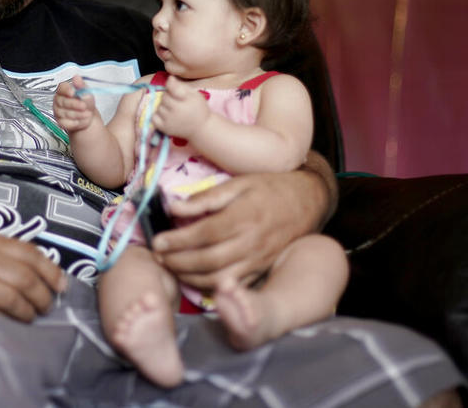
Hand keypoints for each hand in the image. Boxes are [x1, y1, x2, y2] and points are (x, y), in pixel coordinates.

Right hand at [0, 228, 66, 322]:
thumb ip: (3, 251)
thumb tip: (43, 269)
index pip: (28, 252)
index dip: (51, 271)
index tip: (61, 285)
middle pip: (23, 277)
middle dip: (42, 295)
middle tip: (47, 306)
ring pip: (10, 297)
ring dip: (27, 312)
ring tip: (31, 317)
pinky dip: (5, 321)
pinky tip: (10, 324)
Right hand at [53, 75, 97, 132]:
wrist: (88, 115)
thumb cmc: (85, 102)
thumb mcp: (87, 92)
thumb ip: (81, 85)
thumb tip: (76, 77)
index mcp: (64, 90)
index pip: (61, 88)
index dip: (66, 90)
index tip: (73, 92)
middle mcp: (58, 100)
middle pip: (63, 101)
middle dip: (75, 104)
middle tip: (84, 106)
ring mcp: (58, 111)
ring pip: (66, 113)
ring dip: (79, 114)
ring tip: (87, 114)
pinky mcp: (60, 122)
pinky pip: (66, 123)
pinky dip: (76, 122)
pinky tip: (82, 120)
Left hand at [150, 169, 329, 290]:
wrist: (310, 201)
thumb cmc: (272, 187)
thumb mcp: (240, 182)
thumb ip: (207, 197)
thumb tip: (174, 207)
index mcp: (245, 216)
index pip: (204, 234)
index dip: (177, 240)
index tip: (157, 241)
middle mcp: (251, 242)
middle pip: (208, 260)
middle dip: (177, 261)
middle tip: (157, 256)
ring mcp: (258, 259)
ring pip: (218, 278)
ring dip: (189, 276)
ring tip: (170, 267)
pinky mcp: (261, 270)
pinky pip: (232, 284)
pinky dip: (208, 285)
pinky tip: (192, 277)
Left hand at [152, 75, 208, 139]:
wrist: (201, 128)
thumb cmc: (199, 109)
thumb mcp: (195, 94)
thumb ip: (181, 86)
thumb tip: (170, 78)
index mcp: (185, 100)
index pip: (170, 87)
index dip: (171, 85)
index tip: (174, 87)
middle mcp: (176, 111)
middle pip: (164, 97)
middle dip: (168, 96)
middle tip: (177, 101)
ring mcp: (169, 120)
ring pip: (159, 107)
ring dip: (164, 106)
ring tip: (173, 109)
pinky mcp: (165, 128)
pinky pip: (154, 117)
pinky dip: (158, 115)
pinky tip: (166, 115)